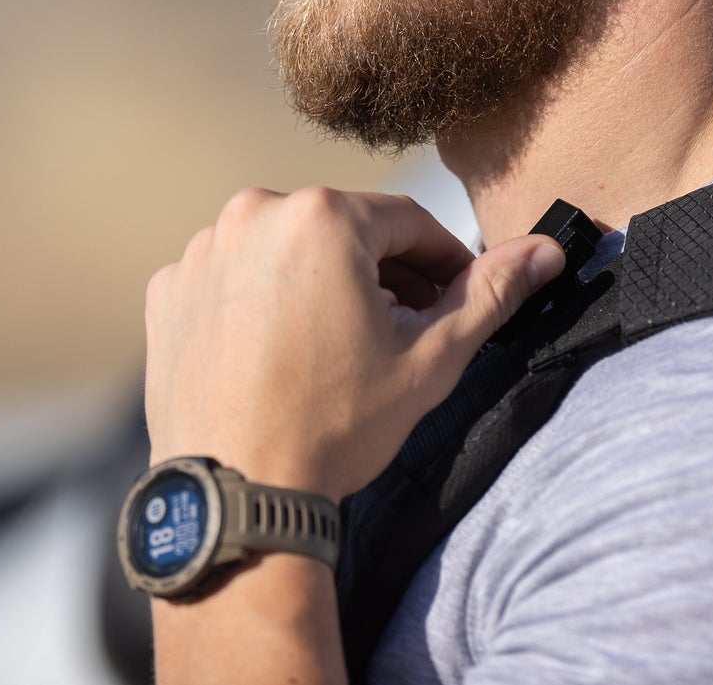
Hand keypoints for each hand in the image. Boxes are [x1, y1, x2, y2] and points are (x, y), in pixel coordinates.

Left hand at [143, 187, 566, 502]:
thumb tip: (544, 251)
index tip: (457, 298)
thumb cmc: (334, 428)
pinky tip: (281, 354)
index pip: (408, 223)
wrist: (236, 496)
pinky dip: (260, 304)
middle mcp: (253, 216)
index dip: (443, 262)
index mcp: (321, 217)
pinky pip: (231, 279)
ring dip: (319, 285)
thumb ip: (489, 295)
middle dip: (381, 275)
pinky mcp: (168, 292)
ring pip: (286, 252)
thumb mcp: (430, 359)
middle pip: (344, 232)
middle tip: (403, 331)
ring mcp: (202, 253)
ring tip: (340, 347)